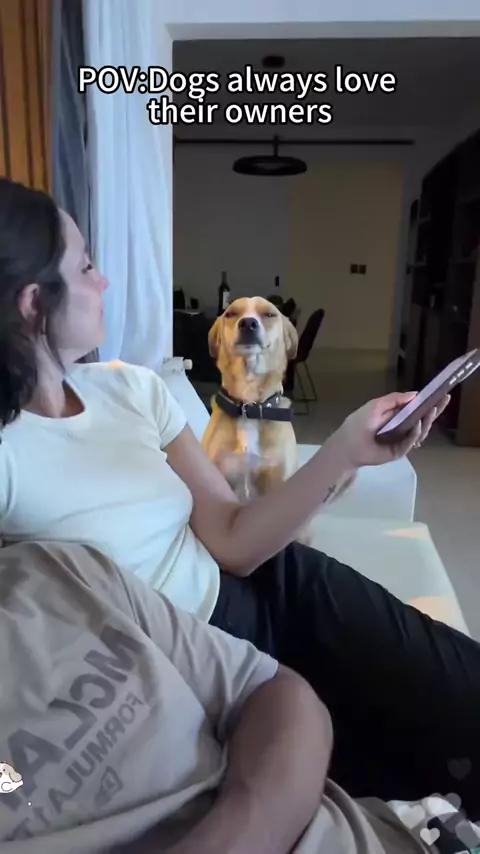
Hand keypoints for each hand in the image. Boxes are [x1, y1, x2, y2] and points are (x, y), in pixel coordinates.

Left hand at [330, 391, 449, 468]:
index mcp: (398, 416)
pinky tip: (418, 424)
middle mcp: (403, 428)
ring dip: (427, 421)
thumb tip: (415, 394)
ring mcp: (402, 441)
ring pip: (420, 431)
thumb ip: (395, 399)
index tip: (441, 394)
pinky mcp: (399, 452)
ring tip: (431, 410)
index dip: (429, 402)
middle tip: (444, 400)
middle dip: (434, 410)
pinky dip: (415, 433)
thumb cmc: (359, 423)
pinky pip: (410, 442)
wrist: (347, 445)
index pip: (417, 409)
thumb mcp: (376, 405)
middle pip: (423, 420)